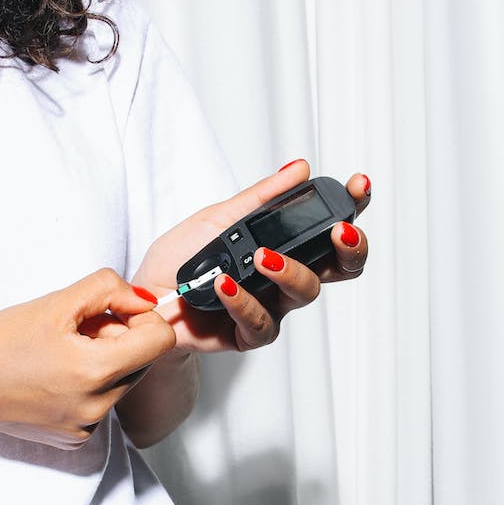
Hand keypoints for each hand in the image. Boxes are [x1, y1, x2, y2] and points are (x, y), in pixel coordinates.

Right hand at [0, 269, 175, 447]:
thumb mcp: (54, 302)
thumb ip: (107, 290)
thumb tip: (144, 300)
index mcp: (96, 371)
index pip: (161, 340)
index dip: (141, 318)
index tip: (112, 312)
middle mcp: (98, 407)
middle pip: (143, 361)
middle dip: (119, 338)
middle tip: (76, 331)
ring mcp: (88, 427)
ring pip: (124, 382)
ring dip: (104, 362)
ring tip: (62, 354)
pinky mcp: (76, 439)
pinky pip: (103, 404)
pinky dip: (89, 386)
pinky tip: (54, 377)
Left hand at [130, 160, 369, 351]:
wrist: (145, 300)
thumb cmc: (183, 259)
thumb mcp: (218, 218)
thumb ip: (260, 198)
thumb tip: (299, 169)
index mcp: (285, 245)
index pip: (329, 227)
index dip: (352, 207)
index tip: (358, 185)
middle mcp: (286, 276)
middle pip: (340, 268)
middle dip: (350, 247)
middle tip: (339, 231)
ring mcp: (272, 306)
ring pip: (305, 293)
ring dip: (289, 270)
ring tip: (262, 256)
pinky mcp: (249, 334)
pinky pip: (261, 322)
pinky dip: (244, 301)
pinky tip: (225, 284)